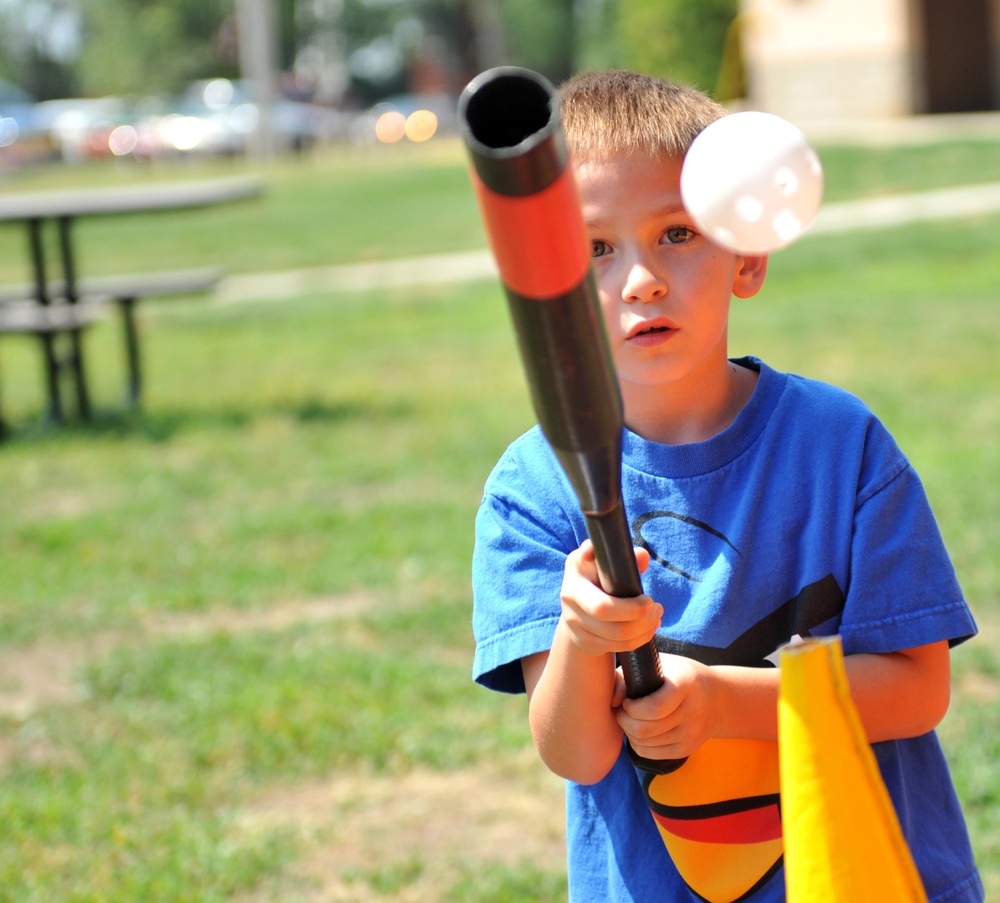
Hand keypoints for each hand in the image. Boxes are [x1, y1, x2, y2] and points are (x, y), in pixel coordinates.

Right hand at [559, 540, 662, 657]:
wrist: (579, 607)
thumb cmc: (599, 577)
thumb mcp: (608, 563)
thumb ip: (626, 558)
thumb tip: (642, 557)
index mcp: (575, 571)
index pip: (588, 571)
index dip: (600, 569)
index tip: (640, 591)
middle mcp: (569, 596)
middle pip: (603, 610)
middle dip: (636, 611)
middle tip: (654, 605)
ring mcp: (574, 623)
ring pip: (616, 633)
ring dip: (644, 627)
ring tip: (656, 616)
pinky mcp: (584, 642)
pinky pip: (618, 646)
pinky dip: (639, 638)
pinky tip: (648, 628)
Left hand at [613, 654, 717, 760]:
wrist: (716, 698)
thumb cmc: (677, 675)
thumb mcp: (658, 664)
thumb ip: (628, 676)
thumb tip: (613, 700)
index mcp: (685, 683)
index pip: (655, 708)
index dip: (632, 707)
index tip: (627, 700)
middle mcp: (692, 710)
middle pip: (645, 729)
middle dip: (624, 721)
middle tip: (622, 711)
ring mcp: (691, 733)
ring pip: (645, 743)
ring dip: (629, 733)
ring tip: (630, 719)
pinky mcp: (687, 749)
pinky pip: (651, 754)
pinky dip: (637, 744)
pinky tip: (639, 731)